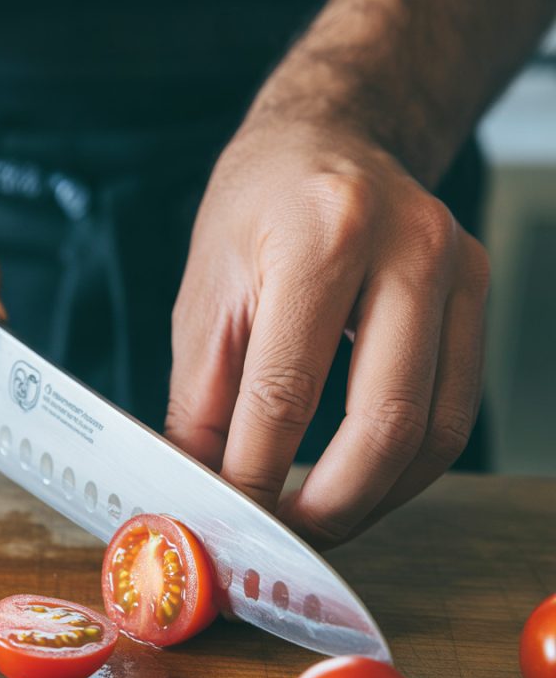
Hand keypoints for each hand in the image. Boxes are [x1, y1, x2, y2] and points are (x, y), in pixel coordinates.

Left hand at [165, 118, 488, 547]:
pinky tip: (362, 481)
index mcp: (323, 235)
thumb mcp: (205, 297)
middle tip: (285, 540)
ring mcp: (458, 271)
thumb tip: (199, 492)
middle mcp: (408, 248)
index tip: (231, 522)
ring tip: (321, 523)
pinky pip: (454, 414)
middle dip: (330, 508)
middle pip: (384, 424)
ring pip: (435, 433)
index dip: (256, 477)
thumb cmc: (258, 208)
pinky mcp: (478, 297)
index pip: (287, 393)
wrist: (332, 137)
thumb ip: (200, 404)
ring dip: (375, 500)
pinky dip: (405, 467)